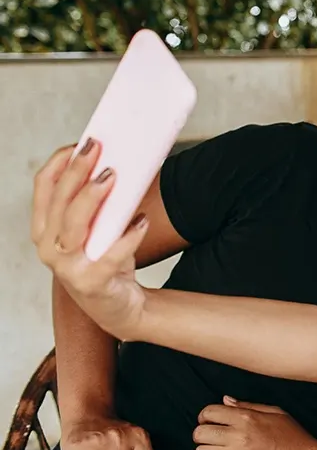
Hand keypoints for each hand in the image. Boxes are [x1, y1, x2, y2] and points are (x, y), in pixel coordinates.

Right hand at [31, 141, 148, 336]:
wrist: (120, 307)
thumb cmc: (106, 261)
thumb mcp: (97, 229)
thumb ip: (98, 203)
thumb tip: (119, 161)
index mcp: (45, 229)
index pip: (43, 188)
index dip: (58, 162)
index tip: (79, 143)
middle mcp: (49, 248)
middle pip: (59, 202)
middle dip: (76, 171)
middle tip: (97, 149)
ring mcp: (68, 268)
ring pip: (74, 225)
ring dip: (92, 198)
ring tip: (112, 177)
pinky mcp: (92, 283)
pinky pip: (110, 255)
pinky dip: (127, 237)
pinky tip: (141, 221)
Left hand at [193, 397, 316, 449]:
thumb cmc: (293, 437)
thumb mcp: (275, 412)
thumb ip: (247, 405)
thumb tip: (225, 401)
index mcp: (247, 418)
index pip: (209, 412)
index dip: (206, 414)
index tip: (209, 418)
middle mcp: (239, 437)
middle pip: (199, 433)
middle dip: (203, 432)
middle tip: (213, 433)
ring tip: (218, 447)